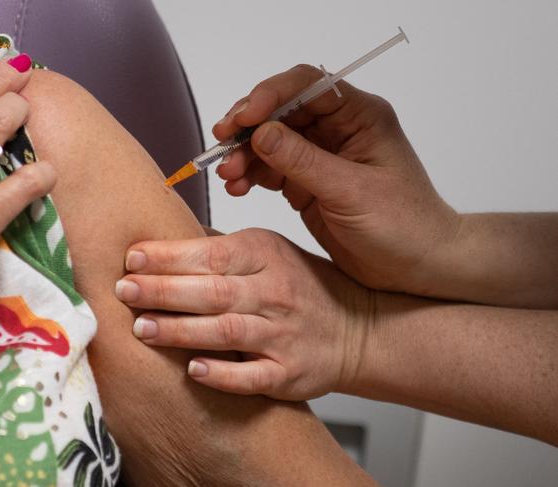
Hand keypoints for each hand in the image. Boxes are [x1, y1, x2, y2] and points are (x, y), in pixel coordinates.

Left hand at [116, 228, 373, 399]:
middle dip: (163, 291)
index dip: (169, 256)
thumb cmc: (304, 286)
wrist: (356, 327)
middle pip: (213, 292)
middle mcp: (275, 293)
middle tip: (123, 291)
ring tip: (142, 329)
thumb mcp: (270, 251)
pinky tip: (193, 370)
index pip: (212, 253)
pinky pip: (252, 376)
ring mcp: (283, 335)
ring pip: (226, 333)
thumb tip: (163, 243)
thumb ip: (222, 247)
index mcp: (267, 256)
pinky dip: (222, 374)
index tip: (132, 258)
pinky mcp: (289, 373)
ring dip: (180, 331)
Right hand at [214, 64, 458, 293]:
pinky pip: (271, 169)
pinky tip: (237, 187)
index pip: (309, 86)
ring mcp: (320, 156)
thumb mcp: (351, 192)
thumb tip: (260, 133)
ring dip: (244, 154)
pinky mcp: (307, 183)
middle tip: (222, 142)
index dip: (271, 94)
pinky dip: (251, 175)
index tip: (244, 117)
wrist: (416, 266)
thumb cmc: (402, 225)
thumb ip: (303, 162)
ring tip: (227, 175)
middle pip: (282, 111)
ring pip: (271, 141)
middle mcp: (338, 130)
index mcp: (360, 116)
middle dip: (249, 125)